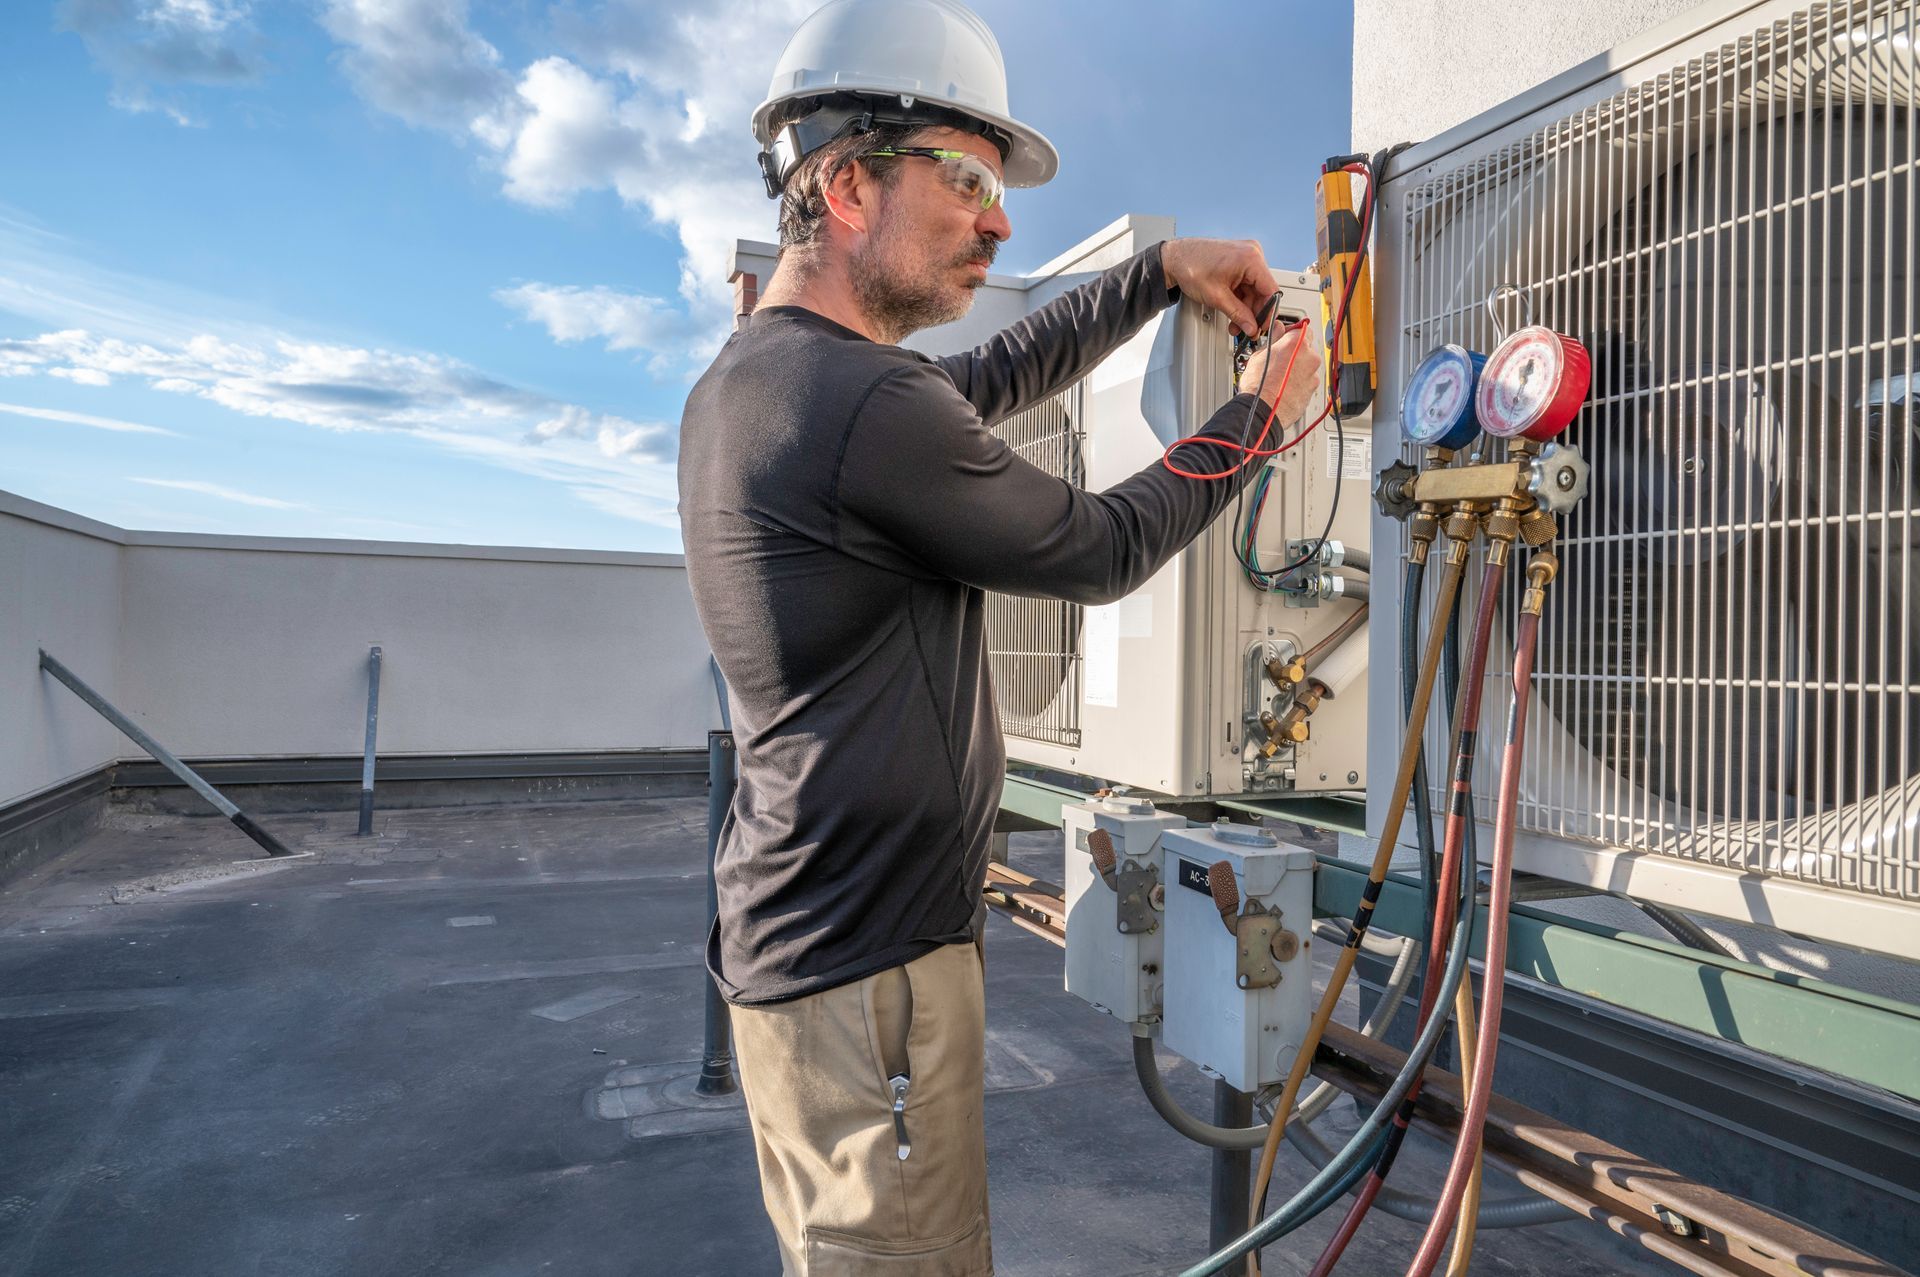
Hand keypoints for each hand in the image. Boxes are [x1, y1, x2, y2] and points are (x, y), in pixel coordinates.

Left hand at [1161, 237, 1276, 336]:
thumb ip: (1238, 314)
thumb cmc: (1190, 267)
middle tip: (1246, 329)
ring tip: (1235, 323)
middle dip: (1253, 312)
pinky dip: (1240, 298)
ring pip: (1254, 289)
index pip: (1270, 290)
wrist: (1175, 259)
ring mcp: (1245, 256)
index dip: (1267, 311)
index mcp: (1250, 258)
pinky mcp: (1238, 261)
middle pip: (1262, 290)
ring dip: (1245, 308)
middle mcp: (1251, 253)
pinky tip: (1233, 310)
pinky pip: (1246, 283)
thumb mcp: (1217, 297)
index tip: (1262, 325)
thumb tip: (1251, 326)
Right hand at [1237, 322, 1321, 423]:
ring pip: (1307, 365)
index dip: (1292, 333)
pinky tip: (1285, 387)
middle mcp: (1309, 357)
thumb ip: (1273, 339)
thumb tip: (1278, 330)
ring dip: (1297, 368)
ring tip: (1280, 377)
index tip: (1285, 337)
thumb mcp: (1259, 355)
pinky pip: (1308, 381)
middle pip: (1306, 348)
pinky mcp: (1313, 389)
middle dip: (1295, 352)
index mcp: (1296, 343)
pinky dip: (1299, 382)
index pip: (1302, 328)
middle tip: (1279, 360)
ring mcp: (1313, 374)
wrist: (1263, 412)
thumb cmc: (1258, 386)